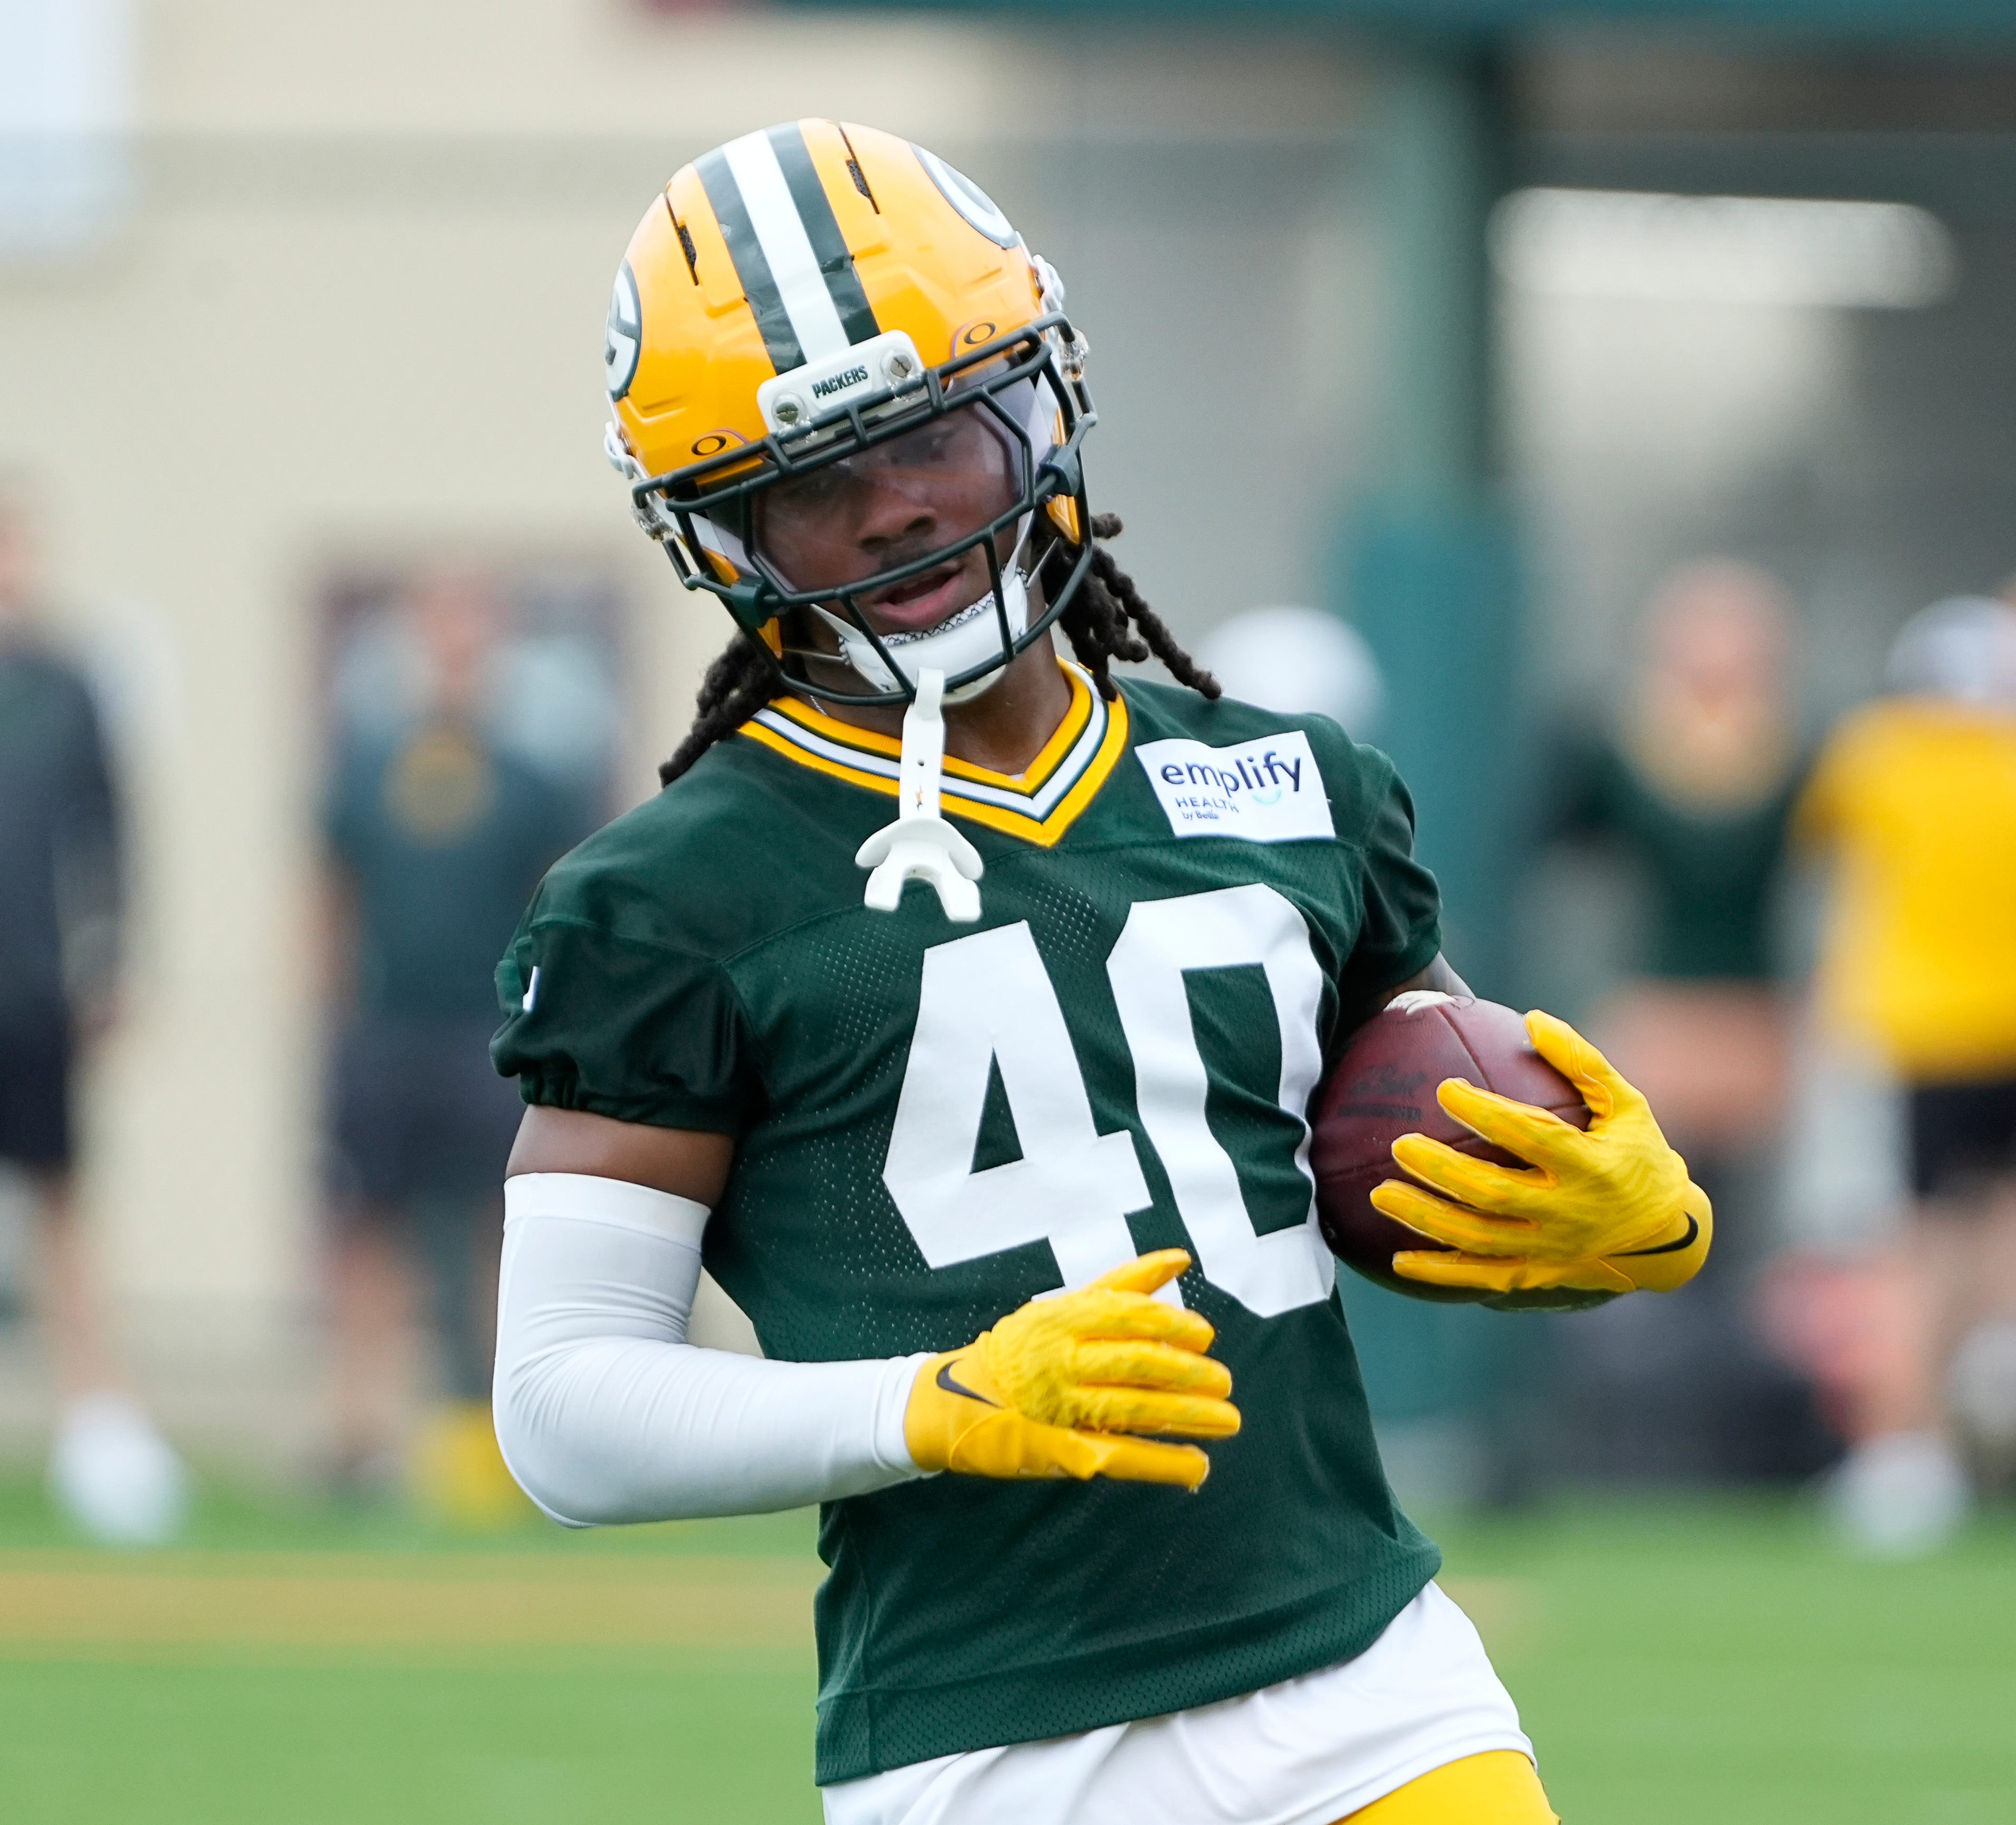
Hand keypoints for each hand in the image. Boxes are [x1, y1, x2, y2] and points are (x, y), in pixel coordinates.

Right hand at [904, 1250, 1239, 1488]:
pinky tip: (1196, 1466)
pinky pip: (1120, 1456)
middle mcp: (1059, 1359)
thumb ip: (1123, 1283)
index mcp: (1062, 1317)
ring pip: (1133, 1409)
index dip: (1172, 1325)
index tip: (1206, 1335)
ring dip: (1186, 1416)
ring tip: (1228, 1420)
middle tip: (1225, 1382)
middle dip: (1186, 1374)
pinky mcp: (1060, 1450)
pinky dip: (1162, 1463)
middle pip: (1134, 1364)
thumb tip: (1180, 1259)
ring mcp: (1059, 1407)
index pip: (1126, 1316)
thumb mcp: (1063, 1306)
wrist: (952, 1402)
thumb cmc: (1021, 1347)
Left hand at [1368, 1010, 1712, 1297]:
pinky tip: (1397, 1261)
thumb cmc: (1639, 1154)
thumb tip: (1533, 1018)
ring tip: (1379, 1194)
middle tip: (1399, 1144)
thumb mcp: (1628, 1104)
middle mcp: (1569, 1213)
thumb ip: (1583, 1062)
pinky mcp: (1539, 1275)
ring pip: (1479, 1239)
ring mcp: (1552, 1250)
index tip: (1445, 1088)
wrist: (1669, 1236)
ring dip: (1426, 1219)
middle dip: (1443, 1170)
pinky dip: (1440, 1273)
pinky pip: (1482, 1278)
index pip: (1531, 1137)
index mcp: (1591, 1166)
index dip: (1487, 1113)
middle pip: (1494, 1194)